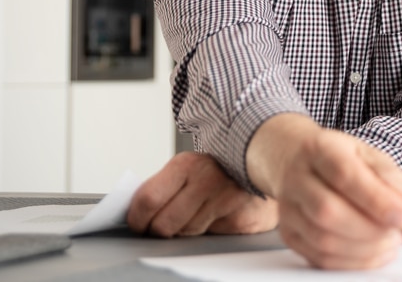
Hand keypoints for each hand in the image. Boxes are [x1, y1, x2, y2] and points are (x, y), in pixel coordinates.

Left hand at [127, 151, 277, 236]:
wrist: (266, 164)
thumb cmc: (220, 170)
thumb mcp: (189, 168)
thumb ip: (164, 187)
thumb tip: (135, 213)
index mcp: (186, 165)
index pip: (147, 200)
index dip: (137, 219)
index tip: (137, 224)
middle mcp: (207, 180)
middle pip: (164, 224)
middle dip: (158, 230)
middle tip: (161, 226)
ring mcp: (226, 200)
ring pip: (186, 233)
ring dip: (185, 230)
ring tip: (196, 213)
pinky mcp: (240, 219)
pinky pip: (210, 236)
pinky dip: (208, 230)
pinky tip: (216, 215)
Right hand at [248, 113, 401, 269]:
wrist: (296, 161)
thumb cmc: (338, 159)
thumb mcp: (369, 155)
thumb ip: (391, 179)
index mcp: (320, 148)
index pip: (345, 175)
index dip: (377, 201)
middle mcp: (297, 178)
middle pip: (329, 211)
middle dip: (371, 230)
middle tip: (398, 232)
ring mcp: (288, 208)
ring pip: (323, 240)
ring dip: (365, 249)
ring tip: (389, 241)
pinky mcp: (289, 234)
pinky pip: (320, 258)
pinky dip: (353, 262)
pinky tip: (372, 252)